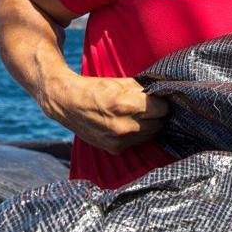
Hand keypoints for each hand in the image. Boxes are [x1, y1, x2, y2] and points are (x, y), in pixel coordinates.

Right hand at [41, 74, 168, 154]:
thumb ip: (144, 90)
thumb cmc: (96, 89)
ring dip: (149, 126)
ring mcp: (118, 140)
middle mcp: (123, 126)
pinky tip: (129, 124)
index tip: (159, 99)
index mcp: (126, 105)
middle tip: (150, 107)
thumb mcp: (122, 82)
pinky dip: (137, 135)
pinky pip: (137, 143)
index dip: (162, 103)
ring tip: (139, 116)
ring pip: (150, 135)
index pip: (162, 109)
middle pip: (158, 124)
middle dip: (157, 115)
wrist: (68, 104)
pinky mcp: (114, 149)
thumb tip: (163, 92)